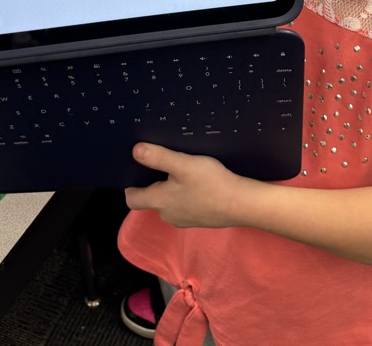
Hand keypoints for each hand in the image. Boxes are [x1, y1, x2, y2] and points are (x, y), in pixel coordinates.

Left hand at [125, 142, 251, 228]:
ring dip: (170, 188)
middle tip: (161, 163)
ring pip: (168, 202)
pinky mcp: (198, 219)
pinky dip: (185, 195)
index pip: (132, 198)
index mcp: (159, 202)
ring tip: (181, 170)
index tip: (137, 168)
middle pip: (150, 199)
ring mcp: (183, 219)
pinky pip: (183, 205)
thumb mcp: (183, 164)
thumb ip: (158, 157)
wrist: (241, 204)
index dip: (131, 184)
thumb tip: (135, 151)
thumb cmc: (211, 183)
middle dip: (152, 182)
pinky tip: (198, 183)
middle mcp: (168, 215)